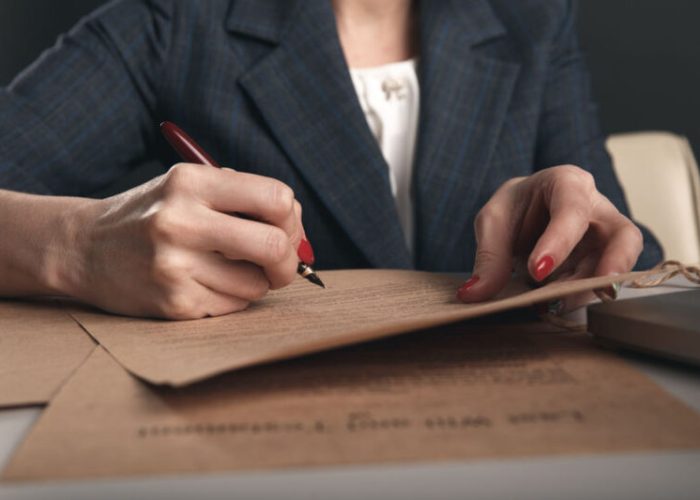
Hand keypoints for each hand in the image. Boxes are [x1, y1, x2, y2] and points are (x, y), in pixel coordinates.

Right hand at [59, 163, 304, 318]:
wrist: (83, 248)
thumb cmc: (153, 215)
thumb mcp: (189, 187)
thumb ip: (244, 200)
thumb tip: (300, 235)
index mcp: (190, 182)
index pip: (276, 198)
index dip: (293, 219)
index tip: (287, 230)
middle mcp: (181, 221)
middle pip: (273, 246)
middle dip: (289, 261)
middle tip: (281, 265)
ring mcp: (174, 266)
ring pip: (257, 284)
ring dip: (257, 281)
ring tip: (229, 270)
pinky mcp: (173, 303)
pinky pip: (234, 306)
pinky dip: (233, 298)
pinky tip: (206, 284)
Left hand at [456, 165, 643, 310]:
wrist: (524, 213)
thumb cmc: (514, 208)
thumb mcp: (493, 223)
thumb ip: (488, 257)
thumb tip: (474, 294)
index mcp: (567, 183)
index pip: (572, 209)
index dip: (559, 241)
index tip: (536, 271)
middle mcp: (597, 207)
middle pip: (622, 234)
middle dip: (613, 263)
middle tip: (595, 290)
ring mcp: (606, 237)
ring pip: (617, 265)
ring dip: (588, 289)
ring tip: (555, 304)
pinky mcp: (603, 263)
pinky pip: (602, 282)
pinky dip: (581, 297)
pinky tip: (556, 305)